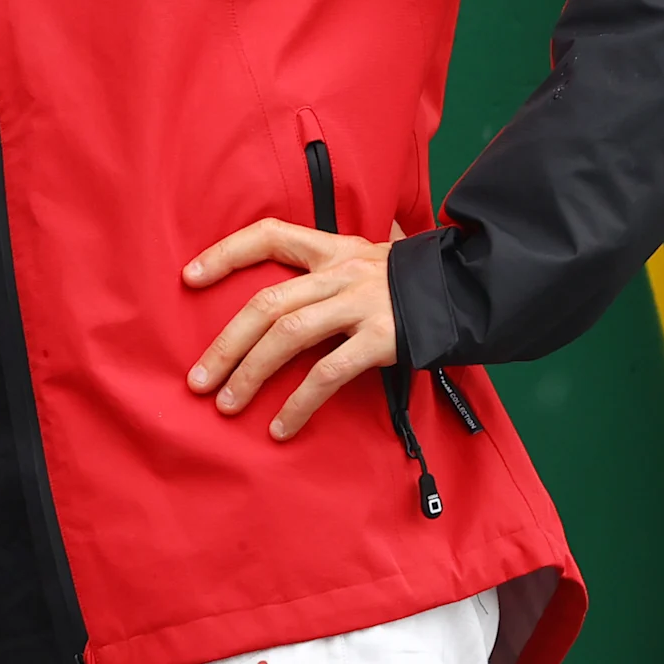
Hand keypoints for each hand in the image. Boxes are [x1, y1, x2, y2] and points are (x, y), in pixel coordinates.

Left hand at [182, 218, 399, 439]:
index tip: (189, 278)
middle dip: (226, 343)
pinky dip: (300, 402)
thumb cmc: (416, 283)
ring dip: (250, 373)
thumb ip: (336, 267)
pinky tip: (282, 426)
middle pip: (268, 302)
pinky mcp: (382, 337)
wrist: (474, 291)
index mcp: (335, 248)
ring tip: (227, 405)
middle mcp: (342, 271)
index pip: (269, 236)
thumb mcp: (374, 259)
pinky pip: (329, 372)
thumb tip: (301, 281)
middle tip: (197, 380)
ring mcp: (362, 303)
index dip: (226, 253)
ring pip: (288, 335)